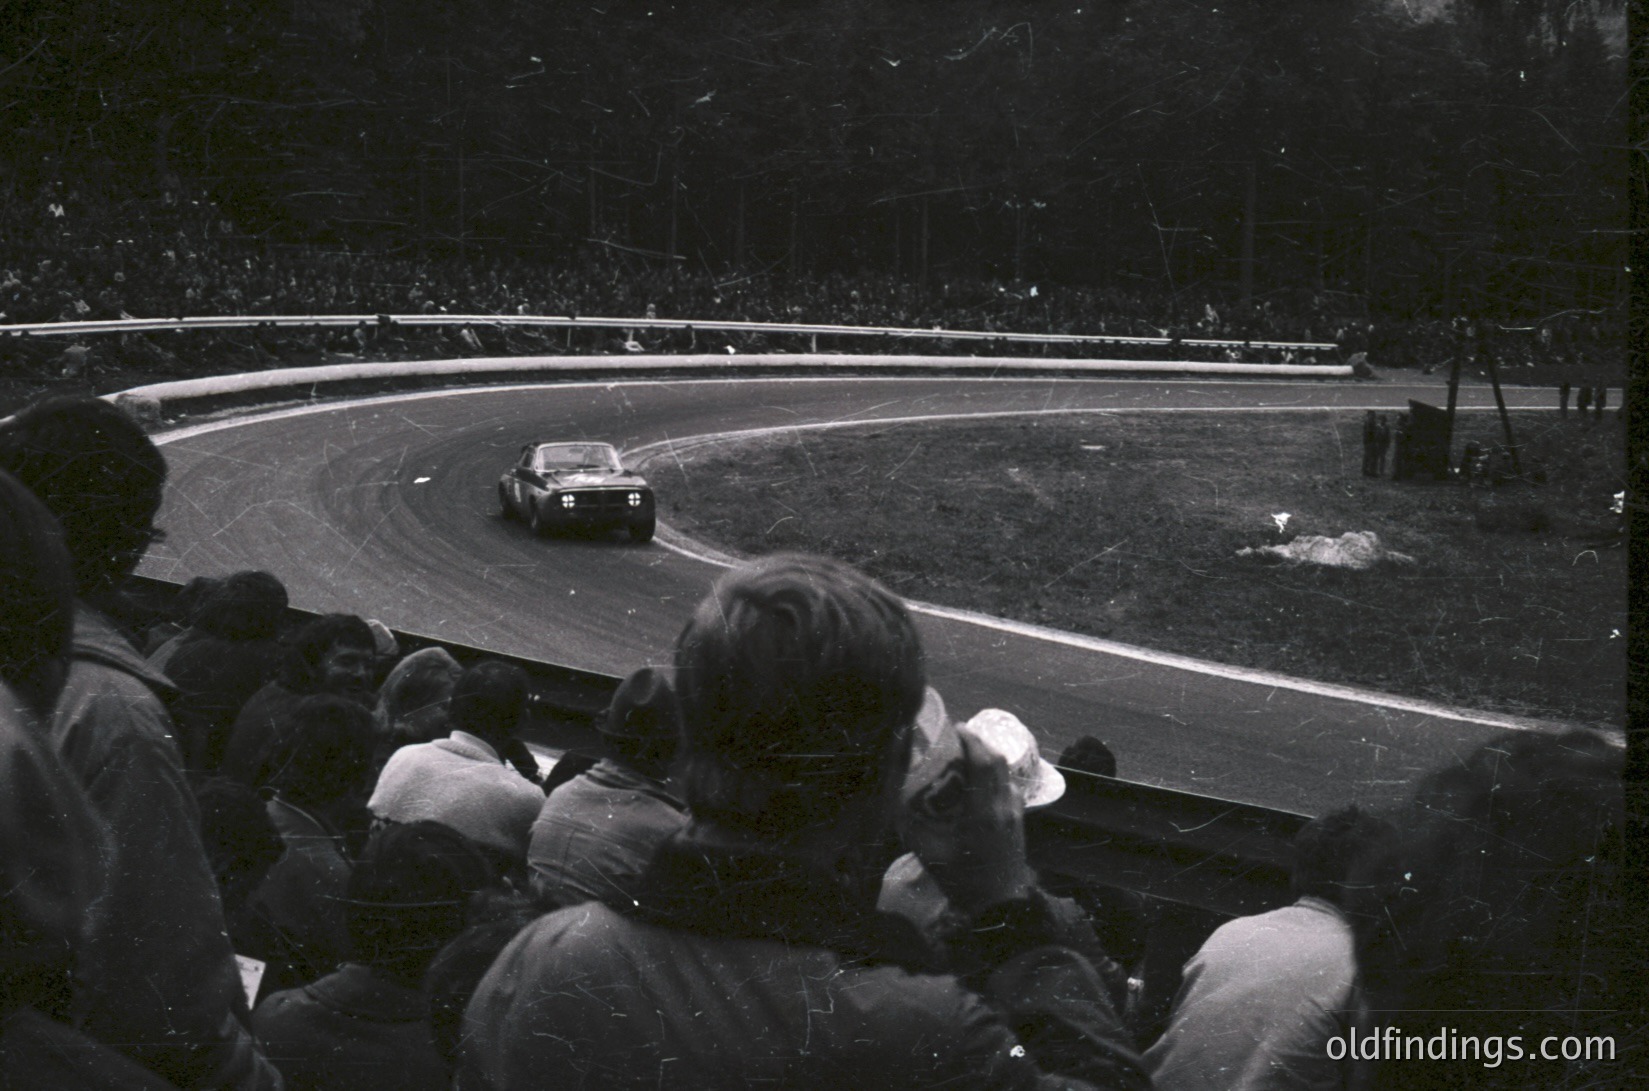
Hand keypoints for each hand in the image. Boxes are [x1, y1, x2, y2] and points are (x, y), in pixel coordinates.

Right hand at [897, 729, 1032, 915]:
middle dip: (980, 743)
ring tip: (967, 758)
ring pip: (1006, 774)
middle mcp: (1004, 807)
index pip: (984, 762)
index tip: (955, 728)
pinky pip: (1009, 788)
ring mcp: (1016, 814)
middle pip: (998, 761)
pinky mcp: (1020, 822)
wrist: (999, 908)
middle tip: (959, 738)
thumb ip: (909, 826)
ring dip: (989, 760)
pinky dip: (995, 777)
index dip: (971, 739)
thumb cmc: (963, 882)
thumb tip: (891, 801)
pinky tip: (979, 785)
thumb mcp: (929, 853)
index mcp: (984, 812)